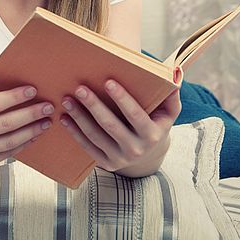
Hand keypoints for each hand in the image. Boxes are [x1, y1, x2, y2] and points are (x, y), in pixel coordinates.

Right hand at [0, 68, 53, 176]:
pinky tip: (34, 135)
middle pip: (4, 124)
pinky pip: (4, 155)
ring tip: (46, 121)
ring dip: (31, 131)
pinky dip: (21, 145)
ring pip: (8, 142)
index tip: (32, 90)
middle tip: (48, 106)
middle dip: (30, 114)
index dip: (14, 97)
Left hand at [60, 79, 180, 176]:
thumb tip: (175, 76)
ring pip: (96, 136)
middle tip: (79, 88)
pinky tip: (65, 118)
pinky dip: (74, 132)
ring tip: (67, 99)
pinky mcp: (107, 163)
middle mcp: (136, 149)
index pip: (135, 115)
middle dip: (94, 106)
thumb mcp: (169, 111)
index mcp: (152, 134)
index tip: (108, 81)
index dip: (122, 98)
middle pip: (111, 125)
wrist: (149, 154)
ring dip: (79, 117)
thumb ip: (171, 94)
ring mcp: (120, 158)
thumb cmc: (156, 122)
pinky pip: (87, 147)